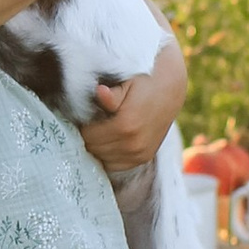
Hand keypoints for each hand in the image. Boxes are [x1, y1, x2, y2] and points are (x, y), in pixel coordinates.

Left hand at [82, 42, 186, 176]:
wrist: (169, 90)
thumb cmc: (143, 83)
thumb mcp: (127, 83)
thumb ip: (112, 94)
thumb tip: (100, 92)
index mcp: (125, 125)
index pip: (87, 136)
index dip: (79, 126)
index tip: (79, 117)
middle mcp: (133, 144)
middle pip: (93, 148)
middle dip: (86, 137)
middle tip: (87, 123)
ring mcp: (139, 154)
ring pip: (102, 158)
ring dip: (96, 146)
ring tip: (97, 130)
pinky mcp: (143, 158)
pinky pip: (115, 165)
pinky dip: (107, 155)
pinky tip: (106, 141)